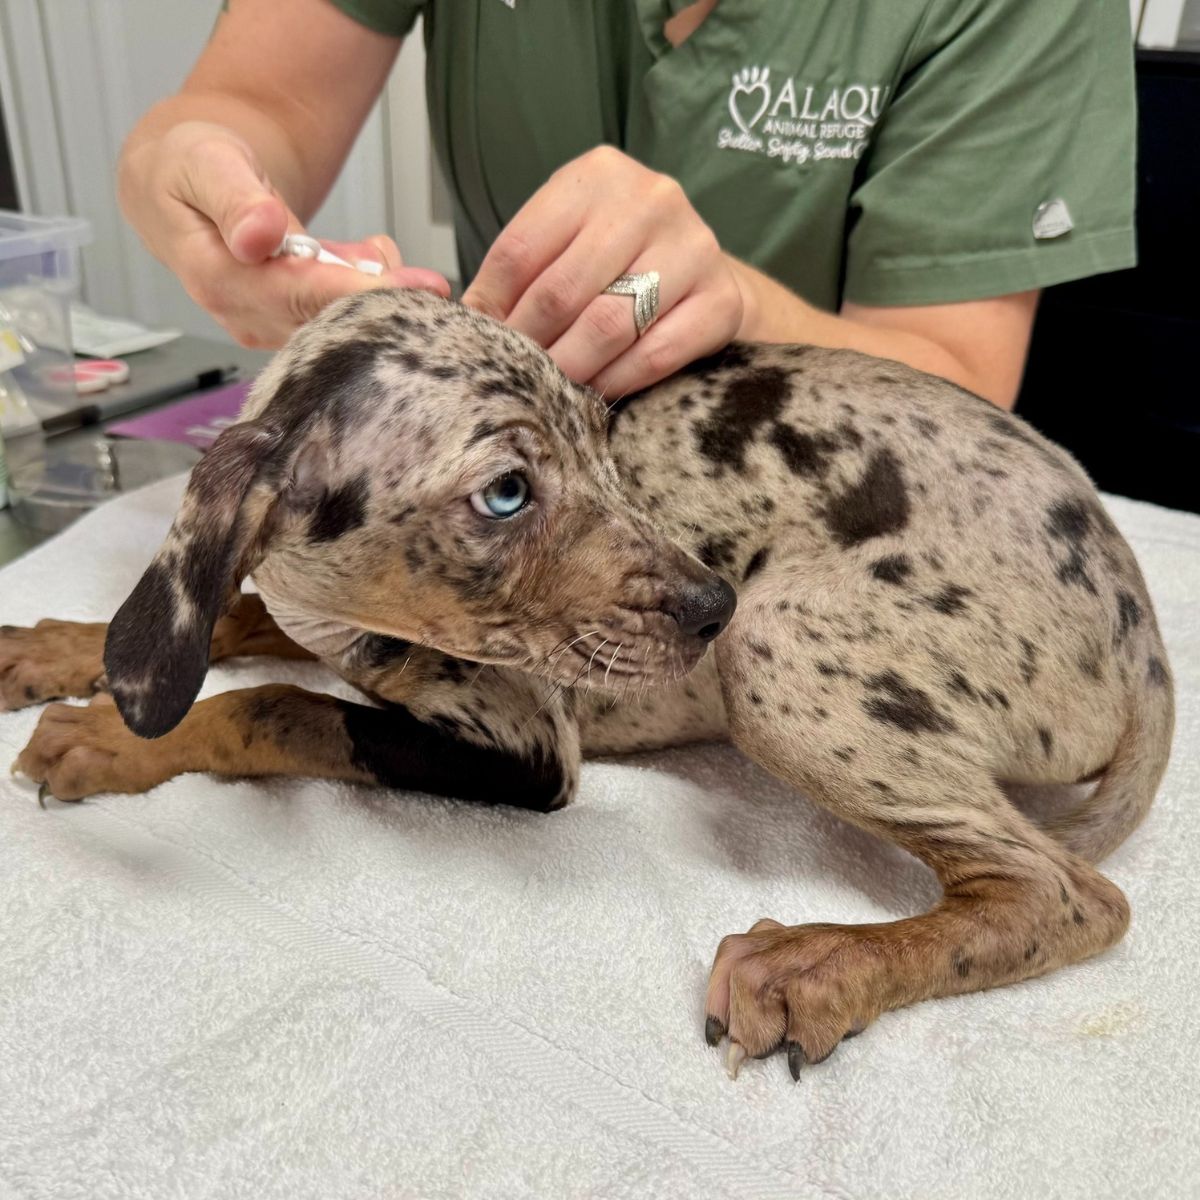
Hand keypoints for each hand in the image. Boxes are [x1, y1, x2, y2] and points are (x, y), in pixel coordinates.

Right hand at [118, 120, 449, 347]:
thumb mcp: (204, 162)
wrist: (181, 179)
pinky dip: (365, 284)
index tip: (411, 289)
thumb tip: (260, 237)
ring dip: (376, 291)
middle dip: (384, 305)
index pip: (299, 296)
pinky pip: (338, 313)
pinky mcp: (287, 321)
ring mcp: (266, 323)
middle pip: (325, 320)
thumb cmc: (189, 165)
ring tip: (391, 255)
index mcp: (219, 279)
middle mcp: (243, 314)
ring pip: (337, 320)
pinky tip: (370, 254)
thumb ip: (233, 199)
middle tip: (432, 286)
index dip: (357, 295)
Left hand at [461, 146, 745, 397]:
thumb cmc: (620, 263)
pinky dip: (615, 381)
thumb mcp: (568, 243)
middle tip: (513, 375)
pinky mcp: (720, 299)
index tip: (481, 342)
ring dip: (570, 367)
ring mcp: (693, 247)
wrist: (707, 279)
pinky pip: (654, 354)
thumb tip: (456, 309)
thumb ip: (518, 270)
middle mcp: (649, 199)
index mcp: (598, 175)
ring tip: (549, 390)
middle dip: (529, 343)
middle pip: (561, 289)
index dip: (493, 305)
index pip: (522, 248)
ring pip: (608, 324)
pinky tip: (596, 394)